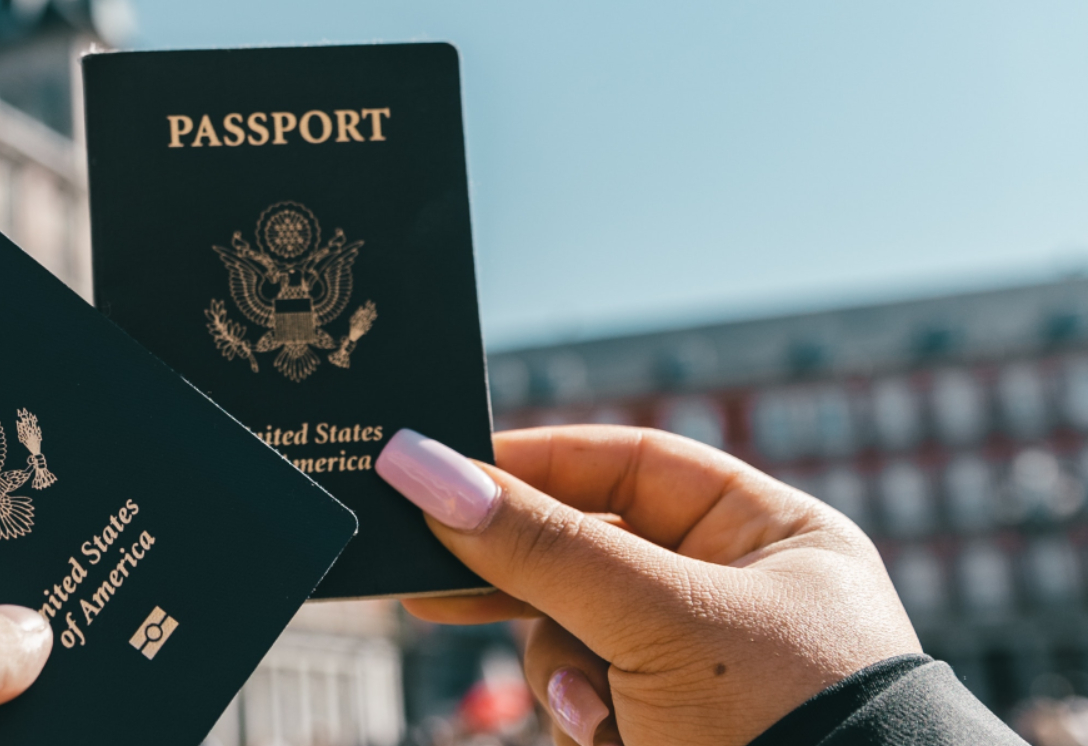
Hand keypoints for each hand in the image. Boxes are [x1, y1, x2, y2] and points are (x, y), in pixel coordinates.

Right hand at [377, 425, 918, 745]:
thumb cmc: (789, 719)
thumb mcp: (657, 618)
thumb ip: (540, 545)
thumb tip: (424, 468)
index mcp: (768, 533)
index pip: (631, 461)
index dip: (538, 462)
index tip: (446, 472)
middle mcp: (733, 590)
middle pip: (587, 549)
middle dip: (521, 577)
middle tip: (429, 579)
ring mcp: (697, 665)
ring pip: (570, 631)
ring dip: (563, 670)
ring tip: (594, 717)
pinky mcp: (664, 724)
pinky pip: (583, 695)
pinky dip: (581, 716)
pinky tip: (608, 738)